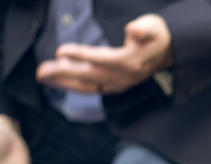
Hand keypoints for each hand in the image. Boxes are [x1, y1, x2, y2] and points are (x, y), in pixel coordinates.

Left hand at [36, 14, 172, 94]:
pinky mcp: (115, 85)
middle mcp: (122, 77)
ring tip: (44, 76)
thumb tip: (134, 30)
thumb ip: (144, 28)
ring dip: (63, 82)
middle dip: (63, 74)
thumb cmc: (157, 36)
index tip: (61, 51)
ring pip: (87, 86)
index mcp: (129, 62)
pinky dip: (73, 86)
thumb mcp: (153, 26)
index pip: (101, 59)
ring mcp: (118, 84)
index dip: (80, 55)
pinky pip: (91, 88)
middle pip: (89, 76)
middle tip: (41, 71)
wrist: (169, 51)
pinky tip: (59, 82)